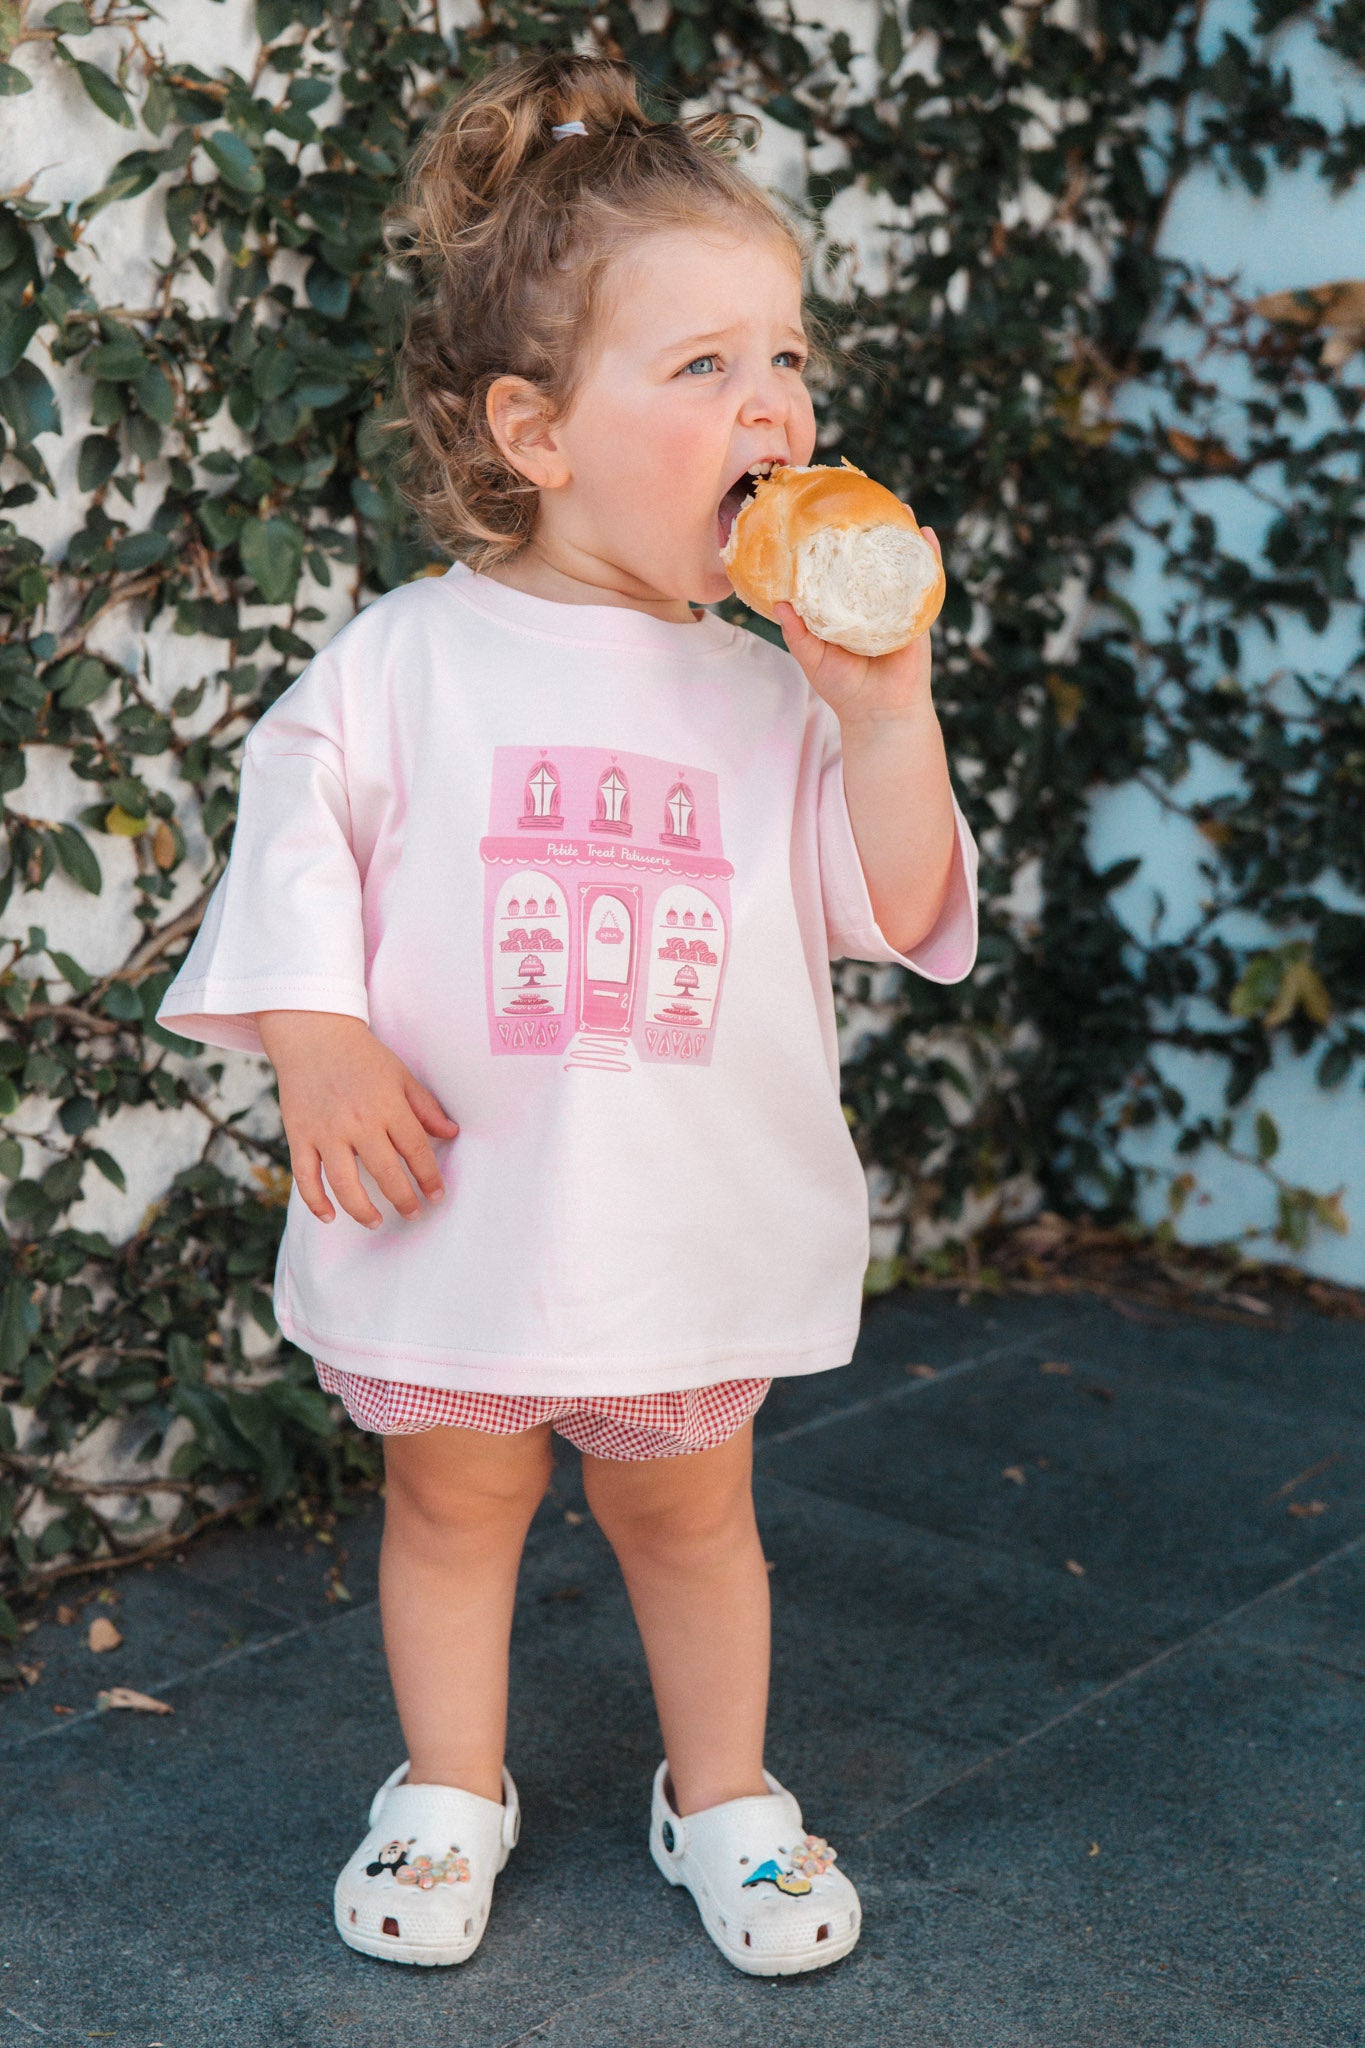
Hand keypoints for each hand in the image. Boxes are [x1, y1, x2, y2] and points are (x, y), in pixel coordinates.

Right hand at [255, 1010, 458, 1228]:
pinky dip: (316, 1202)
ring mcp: (326, 1131)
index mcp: (388, 1106)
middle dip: (404, 1200)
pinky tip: (330, 1216)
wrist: (312, 1035)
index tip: (437, 1195)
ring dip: (363, 1211)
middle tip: (413, 1214)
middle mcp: (358, 1122)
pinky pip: (305, 1178)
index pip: (416, 1151)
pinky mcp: (300, 1136)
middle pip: (385, 1173)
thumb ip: (425, 1107)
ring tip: (377, 1222)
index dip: (429, 1177)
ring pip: (345, 1184)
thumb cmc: (362, 1056)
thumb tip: (451, 1132)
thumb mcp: (401, 1075)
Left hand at [773, 523, 941, 725]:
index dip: (838, 545)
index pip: (841, 569)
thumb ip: (798, 631)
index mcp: (846, 608)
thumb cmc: (844, 688)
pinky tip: (925, 535)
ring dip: (903, 534)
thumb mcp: (812, 657)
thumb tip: (780, 601)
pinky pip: (927, 581)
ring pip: (902, 564)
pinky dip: (928, 557)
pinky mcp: (919, 614)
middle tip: (867, 499)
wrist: (879, 713)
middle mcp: (872, 602)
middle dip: (873, 530)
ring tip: (899, 507)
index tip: (830, 518)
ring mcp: (898, 605)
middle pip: (873, 559)